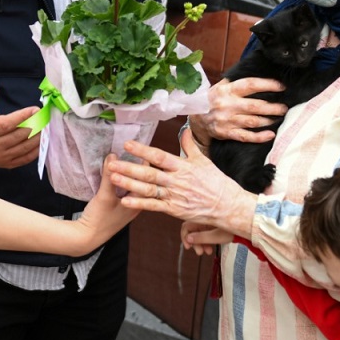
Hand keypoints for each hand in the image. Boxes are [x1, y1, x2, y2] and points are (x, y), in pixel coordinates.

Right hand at [0, 81, 40, 168]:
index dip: (23, 116)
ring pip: (25, 147)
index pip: (7, 124)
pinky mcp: (7, 164)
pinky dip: (37, 149)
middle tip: (45, 116)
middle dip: (34, 124)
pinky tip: (43, 139)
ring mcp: (1, 158)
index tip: (35, 109)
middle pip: (18, 135)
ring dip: (39, 136)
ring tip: (47, 125)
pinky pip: (26, 158)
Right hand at [74, 154, 138, 248]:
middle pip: (142, 181)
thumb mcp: (104, 196)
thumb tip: (113, 155)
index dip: (144, 162)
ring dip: (130, 172)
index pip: (147, 178)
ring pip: (134, 185)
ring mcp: (130, 206)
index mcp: (140, 203)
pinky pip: (127, 189)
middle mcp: (138, 204)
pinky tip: (118, 171)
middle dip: (137, 165)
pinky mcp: (120, 206)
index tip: (139, 148)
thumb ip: (109, 176)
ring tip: (125, 156)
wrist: (87, 238)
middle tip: (132, 149)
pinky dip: (124, 179)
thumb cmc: (99, 219)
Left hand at [108, 130, 254, 235]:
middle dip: (129, 168)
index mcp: (183, 167)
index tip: (127, 145)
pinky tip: (125, 200)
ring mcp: (174, 196)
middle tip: (111, 163)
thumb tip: (185, 130)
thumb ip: (190, 146)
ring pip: (148, 189)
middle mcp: (176, 181)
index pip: (159, 156)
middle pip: (149, 173)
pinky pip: (153, 206)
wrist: (227, 205)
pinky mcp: (174, 210)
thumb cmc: (216, 182)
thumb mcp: (203, 160)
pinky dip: (139, 203)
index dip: (142, 151)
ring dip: (129, 184)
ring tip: (113, 178)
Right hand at [181, 221, 232, 255]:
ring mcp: (207, 224)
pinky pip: (204, 235)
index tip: (188, 247)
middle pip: (192, 232)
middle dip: (195, 243)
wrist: (245, 230)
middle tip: (200, 252)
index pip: (186, 226)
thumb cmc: (232, 230)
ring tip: (207, 252)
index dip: (185, 237)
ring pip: (198, 235)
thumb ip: (201, 237)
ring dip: (200, 244)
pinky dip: (205, 242)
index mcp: (202, 218)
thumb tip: (188, 239)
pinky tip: (210, 249)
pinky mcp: (211, 228)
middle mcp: (203, 220)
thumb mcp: (216, 236)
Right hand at [190, 76, 287, 145]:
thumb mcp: (221, 86)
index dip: (267, 85)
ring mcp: (227, 120)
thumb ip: (237, 82)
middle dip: (273, 107)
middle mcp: (227, 105)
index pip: (250, 85)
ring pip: (253, 121)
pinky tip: (270, 135)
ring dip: (268, 121)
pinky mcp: (226, 133)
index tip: (281, 86)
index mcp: (227, 90)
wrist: (196, 118)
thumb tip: (257, 73)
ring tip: (279, 118)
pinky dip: (259, 137)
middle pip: (255, 106)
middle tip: (284, 107)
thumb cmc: (213, 99)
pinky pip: (245, 136)